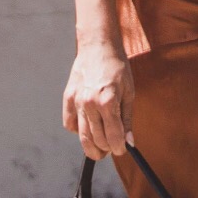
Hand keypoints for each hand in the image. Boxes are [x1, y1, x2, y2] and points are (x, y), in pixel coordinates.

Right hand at [63, 39, 133, 159]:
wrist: (98, 46)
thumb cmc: (118, 67)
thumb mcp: (129, 92)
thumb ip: (127, 119)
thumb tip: (129, 142)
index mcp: (108, 101)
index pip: (113, 136)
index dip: (119, 148)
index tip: (123, 150)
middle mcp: (90, 103)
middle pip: (97, 139)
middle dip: (107, 149)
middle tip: (113, 149)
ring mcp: (76, 101)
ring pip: (82, 136)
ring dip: (92, 147)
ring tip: (100, 150)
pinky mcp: (68, 98)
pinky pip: (70, 124)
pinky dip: (78, 131)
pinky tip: (87, 128)